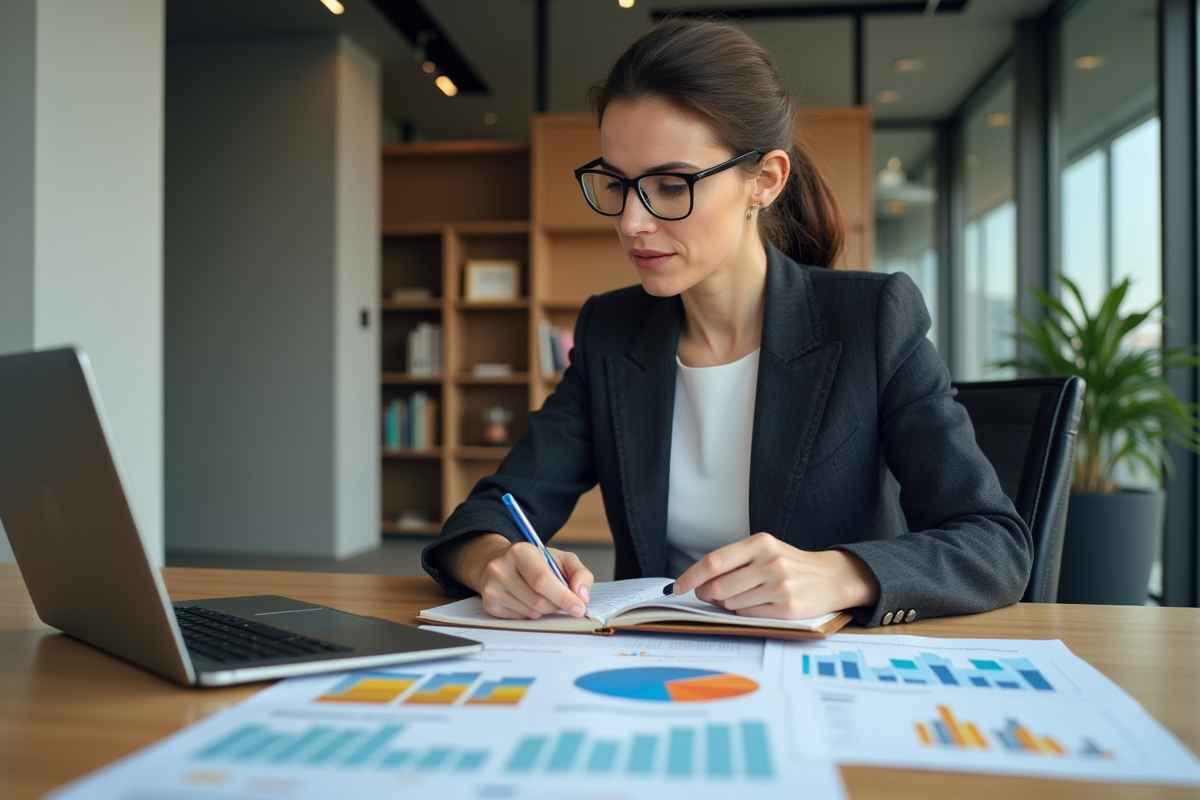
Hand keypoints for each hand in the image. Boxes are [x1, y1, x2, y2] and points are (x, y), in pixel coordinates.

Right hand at [448, 532, 593, 619]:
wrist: (500, 563)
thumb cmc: (535, 562)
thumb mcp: (560, 559)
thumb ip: (579, 573)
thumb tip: (582, 596)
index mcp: (520, 552)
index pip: (543, 581)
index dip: (564, 597)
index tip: (579, 608)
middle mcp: (500, 569)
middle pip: (538, 601)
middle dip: (557, 605)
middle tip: (562, 601)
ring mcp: (492, 588)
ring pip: (531, 613)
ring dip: (545, 610)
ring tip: (542, 596)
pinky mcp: (489, 605)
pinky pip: (520, 620)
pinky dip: (531, 614)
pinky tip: (528, 600)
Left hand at [671, 532, 879, 618]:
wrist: (832, 578)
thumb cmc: (791, 564)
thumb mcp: (765, 551)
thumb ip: (735, 562)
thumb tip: (699, 583)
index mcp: (761, 543)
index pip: (715, 561)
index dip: (691, 576)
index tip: (677, 587)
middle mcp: (770, 562)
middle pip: (719, 587)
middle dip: (706, 595)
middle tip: (707, 596)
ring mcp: (779, 586)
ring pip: (731, 603)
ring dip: (726, 604)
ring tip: (740, 597)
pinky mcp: (787, 608)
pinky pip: (748, 615)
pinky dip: (743, 613)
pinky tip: (755, 604)